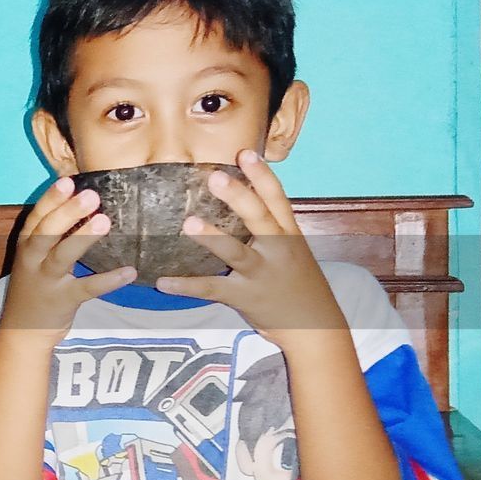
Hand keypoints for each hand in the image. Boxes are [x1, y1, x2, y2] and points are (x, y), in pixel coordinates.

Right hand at [1, 177, 135, 341]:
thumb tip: (85, 203)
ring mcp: (46, 281)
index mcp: (27, 244)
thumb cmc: (35, 287)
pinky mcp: (62, 301)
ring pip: (62, 255)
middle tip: (91, 195)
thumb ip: (54, 234)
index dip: (51, 198)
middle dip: (68, 212)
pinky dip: (108, 280)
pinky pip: (86, 289)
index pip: (37, 217)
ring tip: (104, 221)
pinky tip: (129, 272)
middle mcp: (32, 259)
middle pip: (47, 231)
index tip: (67, 180)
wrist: (22, 331)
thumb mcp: (35, 257)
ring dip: (82, 238)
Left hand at [155, 149, 346, 347]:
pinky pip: (213, 290)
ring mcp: (262, 275)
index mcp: (289, 234)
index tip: (246, 152)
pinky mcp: (246, 297)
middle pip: (259, 217)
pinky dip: (186, 286)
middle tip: (214, 176)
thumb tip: (244, 197)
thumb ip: (272, 227)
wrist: (317, 327)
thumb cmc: (298, 283)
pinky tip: (163, 281)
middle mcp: (278, 250)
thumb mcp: (293, 250)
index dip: (262, 175)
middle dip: (238, 196)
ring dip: (212, 238)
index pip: (277, 199)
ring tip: (188, 223)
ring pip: (237, 253)